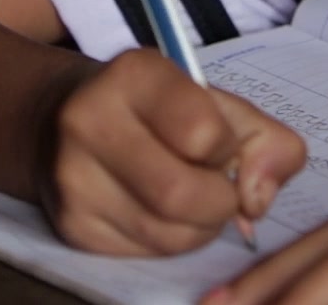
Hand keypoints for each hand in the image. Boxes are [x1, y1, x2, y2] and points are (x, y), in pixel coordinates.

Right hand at [39, 48, 307, 256]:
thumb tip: (258, 198)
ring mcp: (74, 178)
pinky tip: (160, 212)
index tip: (218, 143)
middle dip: (219, 202)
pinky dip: (171, 241)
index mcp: (134, 74)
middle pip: (181, 194)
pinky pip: (146, 253)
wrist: (63, 119)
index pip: (202, 133)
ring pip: (167, 234)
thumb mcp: (214, 101)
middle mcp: (90, 121)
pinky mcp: (72, 224)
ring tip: (191, 199)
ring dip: (200, 227)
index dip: (226, 148)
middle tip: (218, 188)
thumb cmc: (155, 108)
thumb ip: (264, 139)